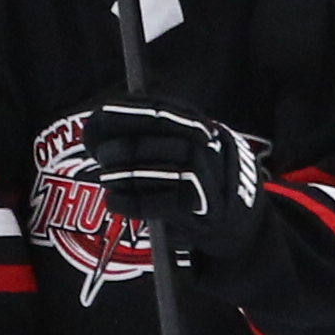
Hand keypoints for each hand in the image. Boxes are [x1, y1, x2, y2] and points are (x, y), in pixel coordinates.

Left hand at [81, 102, 258, 228]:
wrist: (238, 223)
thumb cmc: (197, 181)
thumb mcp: (185, 149)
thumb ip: (149, 134)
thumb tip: (96, 121)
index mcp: (203, 127)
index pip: (163, 111)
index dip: (129, 111)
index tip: (101, 114)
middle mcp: (209, 148)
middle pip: (158, 140)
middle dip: (122, 144)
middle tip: (98, 153)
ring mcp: (207, 180)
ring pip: (158, 169)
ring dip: (123, 173)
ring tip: (105, 177)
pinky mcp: (200, 212)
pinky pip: (160, 203)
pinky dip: (131, 202)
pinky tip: (113, 201)